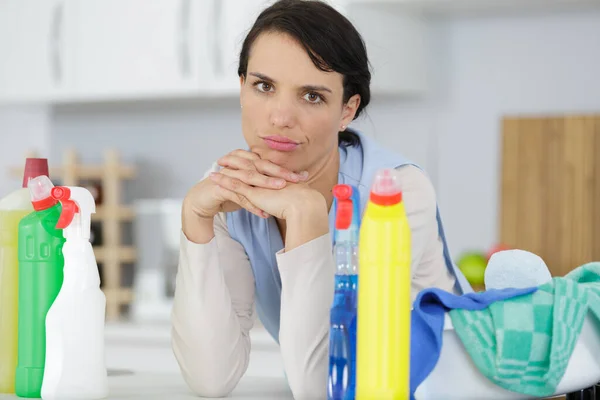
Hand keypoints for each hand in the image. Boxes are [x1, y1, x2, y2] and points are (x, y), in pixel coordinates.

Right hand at [183, 149, 306, 220]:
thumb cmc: (228, 191)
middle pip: (261, 167)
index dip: (285, 169)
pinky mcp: (220, 188)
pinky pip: (238, 196)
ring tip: (281, 189)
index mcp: (246, 161)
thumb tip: (287, 187)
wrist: (202, 199)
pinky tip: (263, 214)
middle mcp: (237, 165)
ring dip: (266, 184)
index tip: (303, 176)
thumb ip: (264, 184)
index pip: (268, 164)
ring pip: (249, 178)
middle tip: (296, 179)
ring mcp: (228, 175)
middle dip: (279, 173)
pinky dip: (251, 206)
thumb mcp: (248, 187)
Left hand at [210, 170, 328, 249]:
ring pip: (238, 173)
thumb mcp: (294, 197)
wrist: (304, 205)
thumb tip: (291, 200)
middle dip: (234, 160)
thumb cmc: (303, 204)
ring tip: (213, 168)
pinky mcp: (253, 192)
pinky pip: (235, 185)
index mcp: (275, 176)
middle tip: (223, 158)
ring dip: (224, 169)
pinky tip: (214, 179)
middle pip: (246, 164)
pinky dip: (223, 181)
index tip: (241, 159)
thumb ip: (289, 196)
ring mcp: (259, 183)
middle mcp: (266, 176)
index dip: (249, 162)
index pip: (259, 167)